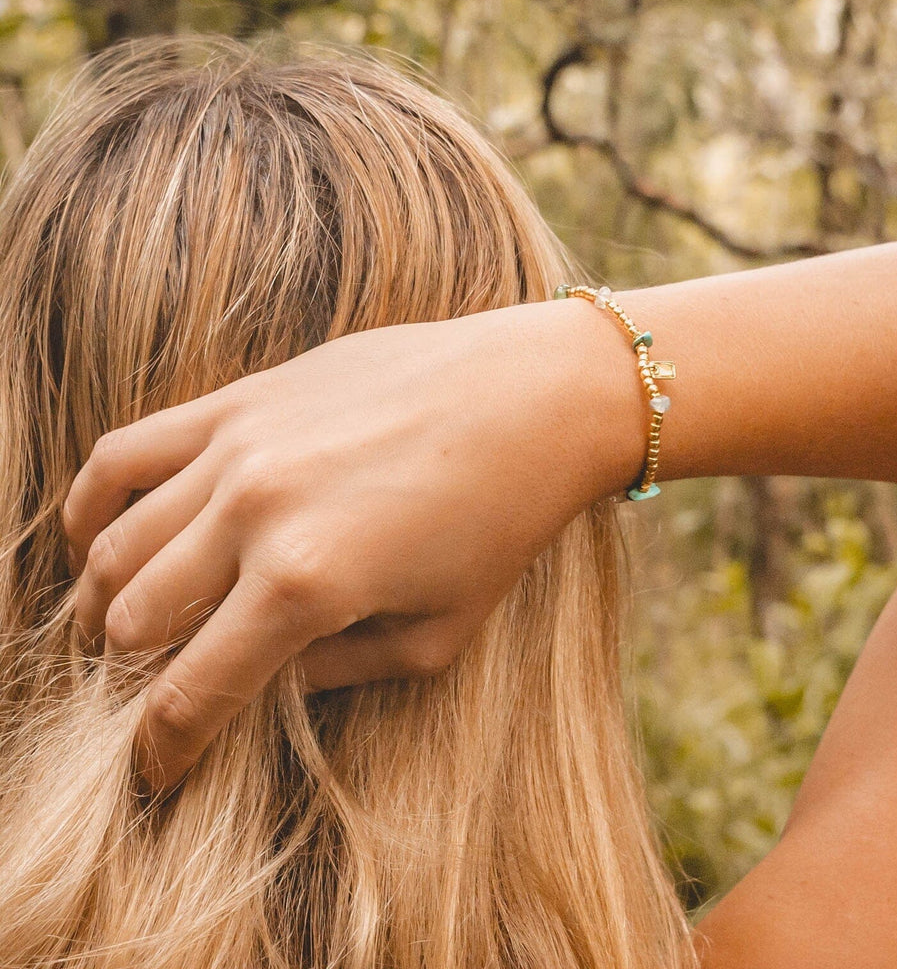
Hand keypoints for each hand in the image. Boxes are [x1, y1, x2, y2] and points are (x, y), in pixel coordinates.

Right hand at [63, 299, 640, 788]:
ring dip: (105, 599)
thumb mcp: (437, 634)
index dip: (163, 748)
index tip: (156, 770)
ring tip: (119, 624)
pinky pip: (125, 451)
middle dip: (130, 674)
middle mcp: (254, 513)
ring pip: (117, 543)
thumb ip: (336, 672)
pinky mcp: (242, 398)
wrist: (533, 397)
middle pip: (133, 619)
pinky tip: (96, 535)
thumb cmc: (502, 521)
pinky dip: (92, 504)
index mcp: (307, 584)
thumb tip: (263, 679)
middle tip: (155, 686)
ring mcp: (240, 446)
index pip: (191, 693)